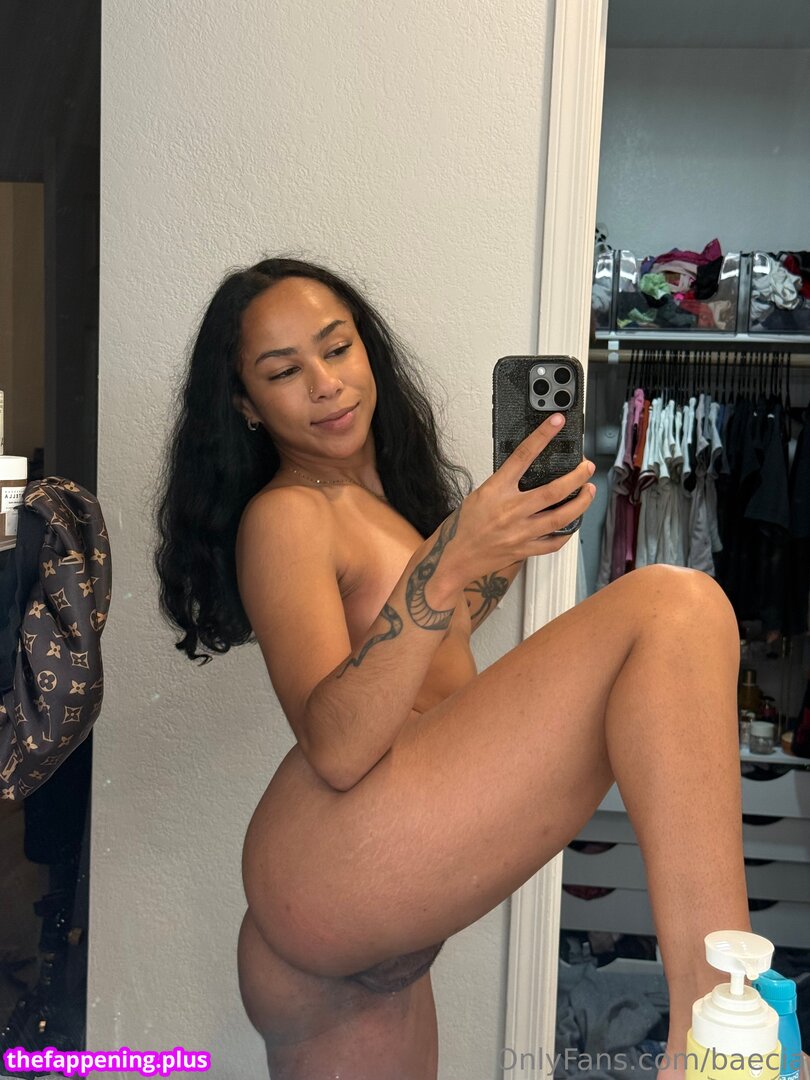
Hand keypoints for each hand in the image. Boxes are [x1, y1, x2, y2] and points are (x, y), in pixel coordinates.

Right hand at [443, 414, 595, 585]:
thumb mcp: (479, 494)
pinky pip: (553, 542)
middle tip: (587, 467)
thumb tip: (527, 471)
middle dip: (576, 477)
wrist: (455, 558)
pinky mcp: (524, 550)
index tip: (556, 423)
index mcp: (496, 490)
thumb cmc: (464, 526)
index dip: (542, 437)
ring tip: (589, 491)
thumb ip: (504, 483)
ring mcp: (519, 532)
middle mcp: (510, 511)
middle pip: (553, 491)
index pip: (523, 456)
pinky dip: (567, 532)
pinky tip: (573, 523)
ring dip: (580, 503)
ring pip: (560, 518)